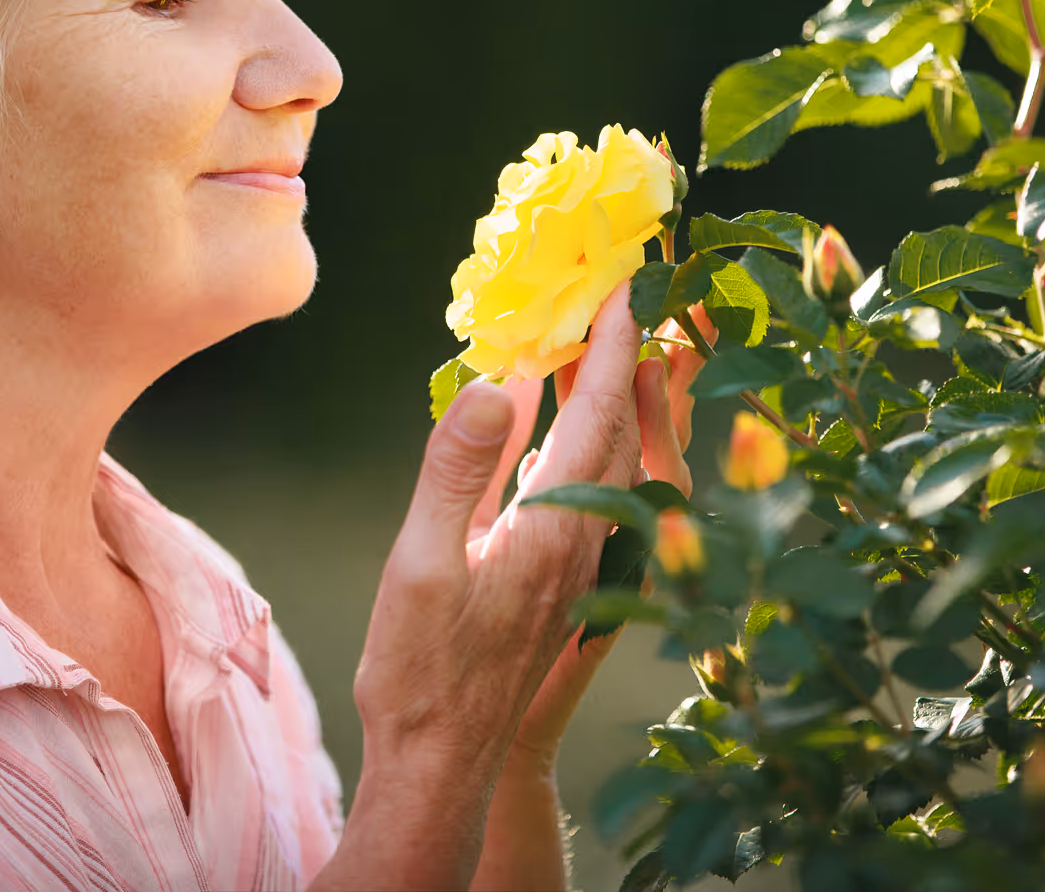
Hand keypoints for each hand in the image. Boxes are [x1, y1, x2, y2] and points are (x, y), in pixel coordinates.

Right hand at [316, 285, 644, 890]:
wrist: (440, 762)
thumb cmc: (422, 670)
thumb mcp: (422, 562)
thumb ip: (457, 468)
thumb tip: (497, 380)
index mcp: (553, 528)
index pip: (596, 413)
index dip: (611, 344)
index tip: (623, 283)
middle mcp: (579, 539)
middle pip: (613, 426)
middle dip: (618, 355)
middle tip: (612, 290)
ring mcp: (571, 560)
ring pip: (598, 457)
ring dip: (595, 394)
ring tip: (579, 338)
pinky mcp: (554, 576)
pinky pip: (574, 484)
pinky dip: (566, 435)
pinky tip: (535, 417)